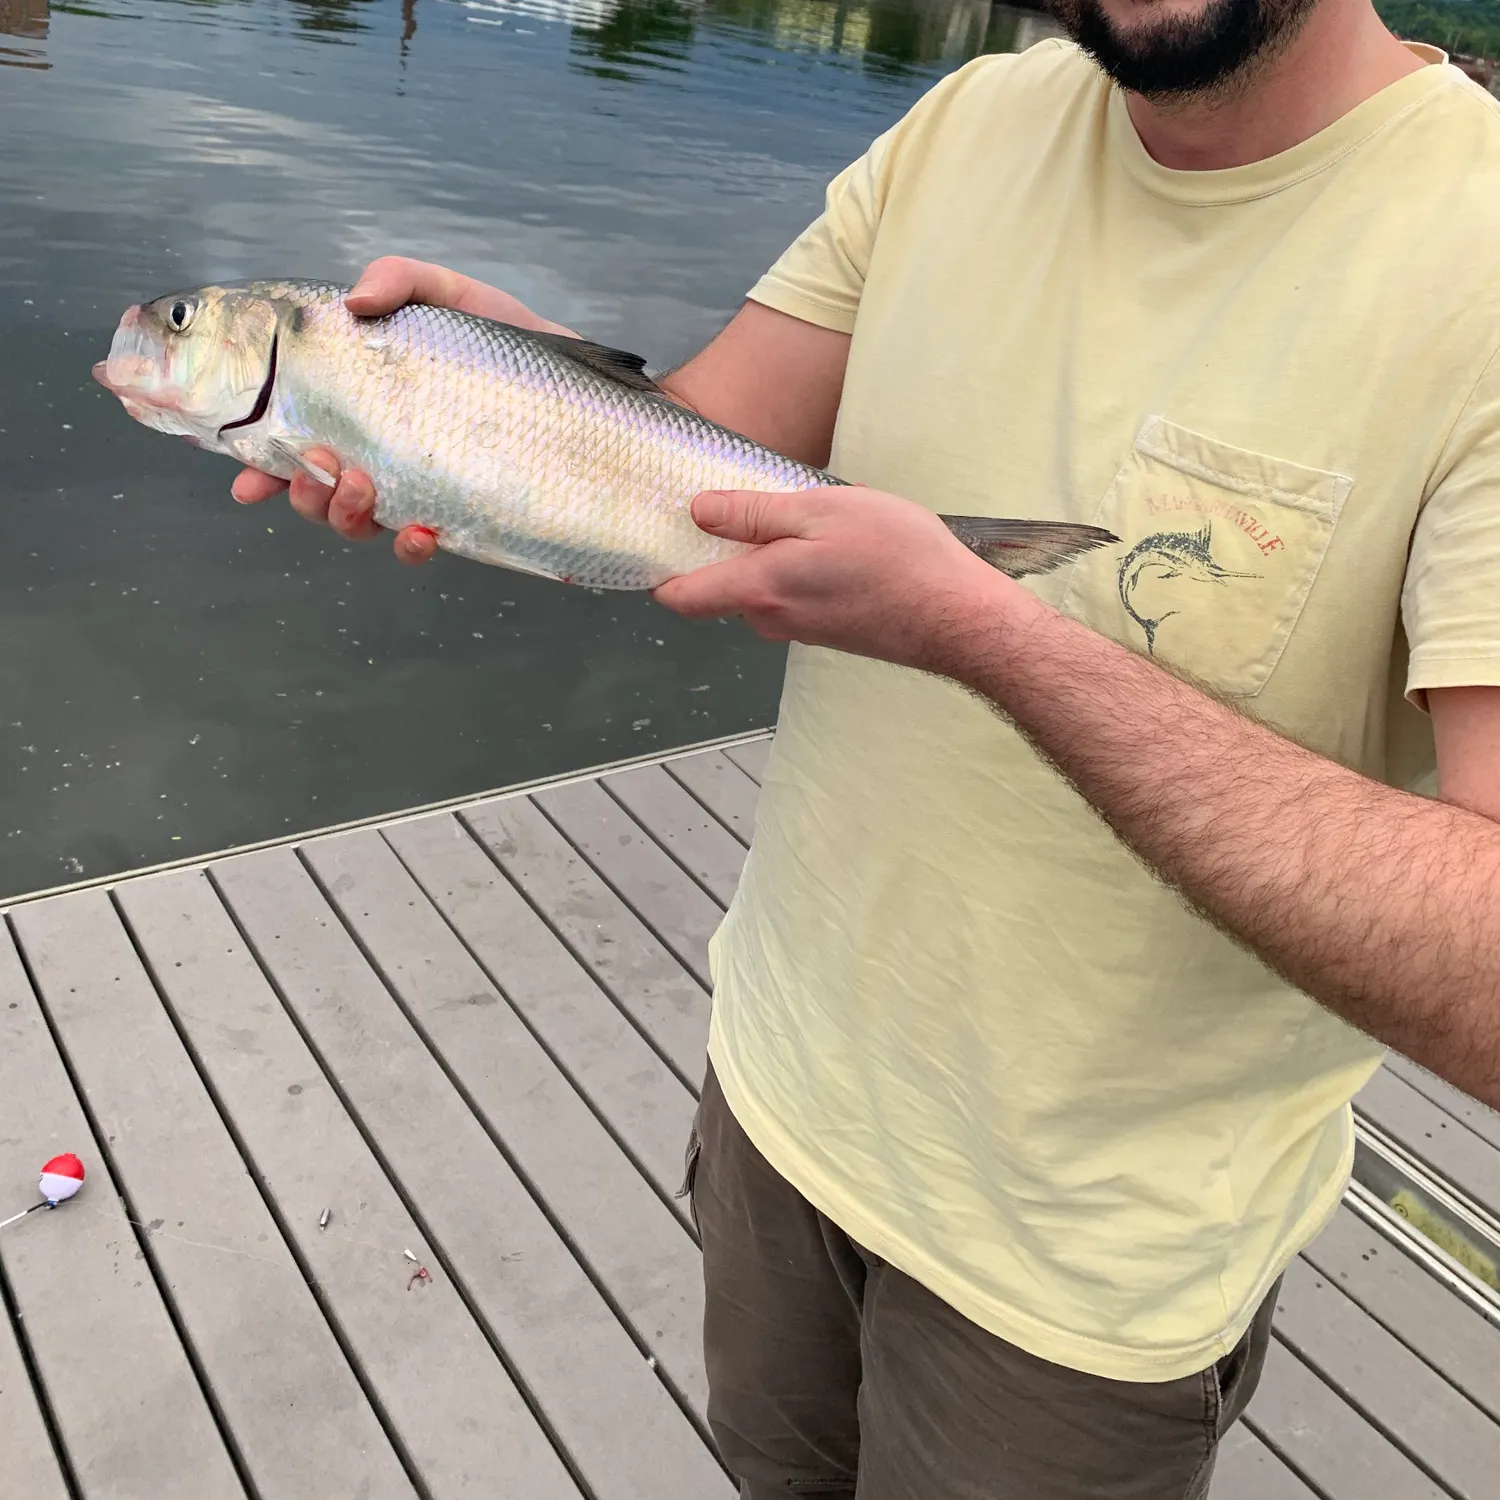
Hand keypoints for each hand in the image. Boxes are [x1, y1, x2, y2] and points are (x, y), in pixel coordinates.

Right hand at [230, 256, 577, 566]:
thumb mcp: (454, 294)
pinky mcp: (462, 515)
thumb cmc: (515, 345)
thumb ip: (402, 280)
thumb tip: (354, 302)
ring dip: (344, 515)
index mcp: (362, 402)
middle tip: (319, 470)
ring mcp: (419, 487)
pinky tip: (422, 532)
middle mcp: (382, 450)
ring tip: (363, 488)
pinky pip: (421, 545)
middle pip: (314, 489)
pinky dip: (411, 546)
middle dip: (300, 491)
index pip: (291, 433)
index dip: (257, 460)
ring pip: (356, 521)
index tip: (243, 477)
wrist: (594, 400)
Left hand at [652, 486, 1042, 671]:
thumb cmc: (896, 556)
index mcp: (758, 589)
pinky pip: (793, 598)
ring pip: (761, 592)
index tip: (656, 534)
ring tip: (801, 518)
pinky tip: (835, 546)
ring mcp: (802, 631)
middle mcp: (771, 620)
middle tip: (741, 503)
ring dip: (768, 559)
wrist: (960, 618)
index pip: (681, 596)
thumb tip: (696, 511)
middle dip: (721, 553)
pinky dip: (798, 572)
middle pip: (720, 590)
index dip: (659, 570)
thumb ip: (754, 515)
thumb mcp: (821, 511)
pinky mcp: (830, 633)